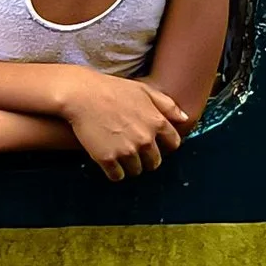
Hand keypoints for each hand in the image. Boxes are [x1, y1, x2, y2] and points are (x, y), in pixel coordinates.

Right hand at [53, 71, 189, 180]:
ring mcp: (126, 151)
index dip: (164, 145)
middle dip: (146, 158)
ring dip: (130, 166)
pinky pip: (117, 176)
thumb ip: (167, 105)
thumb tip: (185, 119)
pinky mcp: (107, 159)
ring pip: (136, 171)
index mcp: (157, 123)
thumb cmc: (112, 89)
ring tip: (119, 154)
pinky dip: (114, 172)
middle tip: (133, 149)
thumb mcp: (144, 89)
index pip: (173, 144)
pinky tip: (109, 161)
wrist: (80, 94)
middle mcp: (145, 140)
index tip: (154, 144)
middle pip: (154, 162)